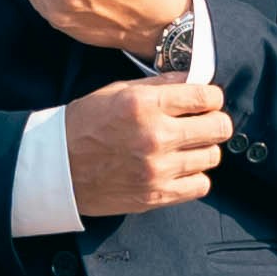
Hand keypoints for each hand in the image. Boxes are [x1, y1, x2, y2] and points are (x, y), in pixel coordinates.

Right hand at [68, 76, 228, 217]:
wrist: (56, 168)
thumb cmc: (84, 124)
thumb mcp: (117, 91)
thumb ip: (159, 84)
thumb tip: (194, 80)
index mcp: (145, 104)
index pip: (207, 97)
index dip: (212, 97)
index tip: (206, 101)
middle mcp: (155, 136)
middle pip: (219, 128)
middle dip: (214, 121)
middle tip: (202, 123)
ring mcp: (158, 169)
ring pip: (212, 157)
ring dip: (203, 149)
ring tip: (185, 147)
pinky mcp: (156, 195)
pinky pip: (201, 185)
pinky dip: (196, 176)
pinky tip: (181, 168)